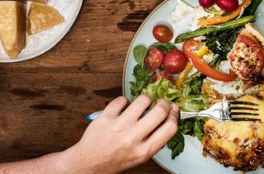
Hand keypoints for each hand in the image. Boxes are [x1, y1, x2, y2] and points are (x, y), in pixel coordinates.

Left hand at [63, 96, 178, 173]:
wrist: (88, 164)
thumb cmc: (115, 161)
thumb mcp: (139, 157)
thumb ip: (153, 141)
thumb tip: (167, 118)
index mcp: (143, 151)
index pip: (170, 128)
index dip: (175, 115)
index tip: (173, 109)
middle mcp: (132, 139)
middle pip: (160, 111)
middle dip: (163, 103)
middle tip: (160, 103)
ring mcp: (118, 127)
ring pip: (143, 100)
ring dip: (145, 99)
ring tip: (141, 104)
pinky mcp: (105, 117)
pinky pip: (123, 100)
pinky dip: (125, 102)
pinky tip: (123, 108)